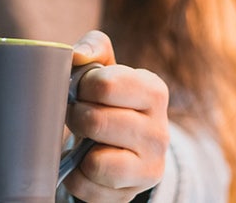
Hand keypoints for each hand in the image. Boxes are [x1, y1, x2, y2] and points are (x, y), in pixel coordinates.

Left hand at [65, 31, 168, 201]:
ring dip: (78, 149)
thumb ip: (93, 48)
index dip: (82, 86)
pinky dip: (76, 177)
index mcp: (154, 91)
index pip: (105, 84)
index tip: (83, 90)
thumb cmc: (107, 101)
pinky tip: (85, 165)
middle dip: (76, 117)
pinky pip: (88, 186)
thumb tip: (77, 55)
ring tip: (84, 140)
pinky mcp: (131, 193)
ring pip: (95, 161)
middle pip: (95, 121)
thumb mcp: (105, 68)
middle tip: (78, 116)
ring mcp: (150, 166)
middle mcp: (160, 131)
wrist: (122, 147)